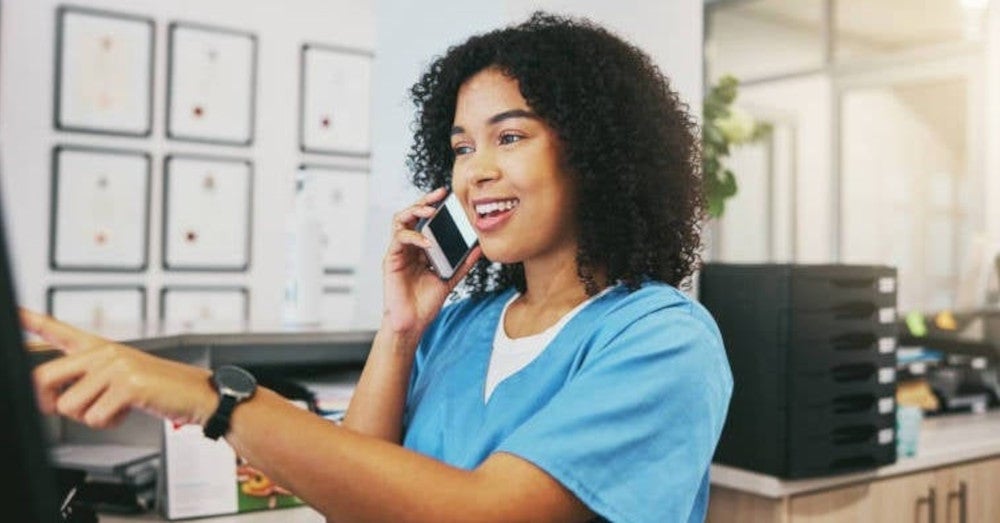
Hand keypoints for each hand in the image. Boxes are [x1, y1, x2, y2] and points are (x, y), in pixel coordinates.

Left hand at [21, 308, 216, 428]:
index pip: (56, 329)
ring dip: (90, 416)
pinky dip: (110, 422)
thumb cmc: (160, 387)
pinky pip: (95, 416)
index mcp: (100, 347)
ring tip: (114, 407)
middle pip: (44, 376)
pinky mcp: (127, 384)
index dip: (30, 320)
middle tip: (64, 408)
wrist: (198, 393)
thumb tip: (52, 399)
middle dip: (47, 402)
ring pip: (69, 405)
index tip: (12, 312)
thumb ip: (86, 381)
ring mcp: (116, 366)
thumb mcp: (120, 377)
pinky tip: (127, 411)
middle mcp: (104, 352)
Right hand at [381, 187, 481, 335]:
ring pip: (400, 221)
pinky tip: (428, 243)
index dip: (434, 206)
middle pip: (411, 215)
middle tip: (439, 195)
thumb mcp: (450, 279)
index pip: (425, 221)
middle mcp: (408, 247)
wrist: (412, 323)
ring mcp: (398, 252)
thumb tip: (479, 247)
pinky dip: (414, 237)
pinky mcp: (391, 259)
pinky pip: (399, 239)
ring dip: (414, 212)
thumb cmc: (426, 303)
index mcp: (420, 249)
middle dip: (424, 201)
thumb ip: (463, 263)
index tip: (449, 197)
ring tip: (430, 211)